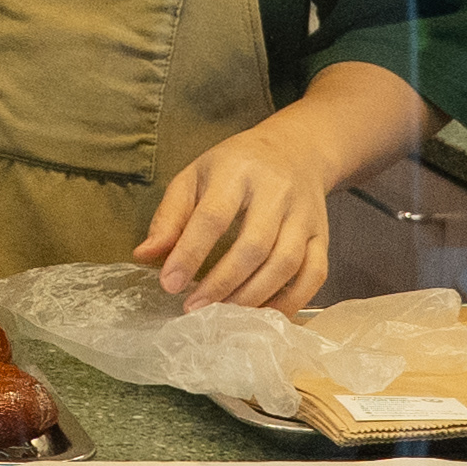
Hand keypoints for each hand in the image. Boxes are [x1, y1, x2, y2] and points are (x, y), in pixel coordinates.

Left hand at [134, 119, 336, 315]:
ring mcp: (304, 216)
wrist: (296, 151)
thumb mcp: (194, 177)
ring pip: (284, 264)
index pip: (213, 217)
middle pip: (253, 245)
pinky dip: (290, 301)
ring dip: (252, 296)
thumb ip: (170, 216)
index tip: (169, 284)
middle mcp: (276, 193)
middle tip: (194, 308)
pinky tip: (262, 314)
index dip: (190, 253)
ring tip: (223, 314)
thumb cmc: (235, 167)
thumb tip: (144, 256)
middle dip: (221, 283)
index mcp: (236, 172)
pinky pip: (313, 275)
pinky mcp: (322, 236)